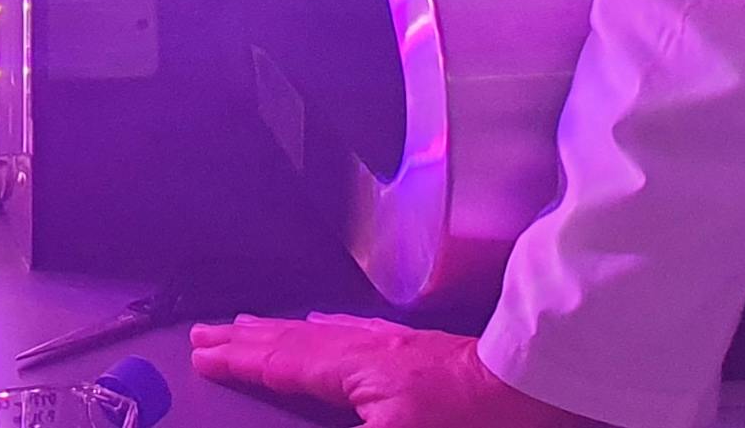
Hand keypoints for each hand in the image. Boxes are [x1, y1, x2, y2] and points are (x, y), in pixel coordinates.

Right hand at [190, 315, 600, 427]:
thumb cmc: (471, 425)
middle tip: (212, 331)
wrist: (542, 394)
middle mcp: (375, 351)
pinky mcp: (431, 352)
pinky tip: (336, 327)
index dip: (240, 359)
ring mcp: (404, 348)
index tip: (202, 351)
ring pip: (329, 331)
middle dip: (250, 338)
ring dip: (285, 330)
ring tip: (258, 326)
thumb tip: (284, 423)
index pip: (284, 363)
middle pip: (297, 340)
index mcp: (360, 373)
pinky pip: (363, 330)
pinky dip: (334, 327)